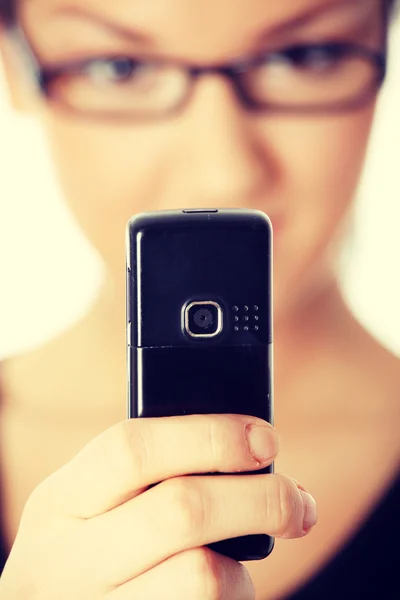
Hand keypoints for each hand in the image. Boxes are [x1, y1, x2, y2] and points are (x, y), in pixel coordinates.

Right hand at [0, 414, 316, 598]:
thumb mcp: (91, 502)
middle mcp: (66, 560)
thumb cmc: (93, 543)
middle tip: (297, 500)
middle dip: (259, 498)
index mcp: (58, 501)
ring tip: (256, 549)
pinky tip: (229, 582)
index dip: (209, 436)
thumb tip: (249, 445)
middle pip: (183, 511)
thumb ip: (146, 473)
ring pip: (202, 577)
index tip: (264, 439)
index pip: (131, 449)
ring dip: (248, 561)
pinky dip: (236, 593)